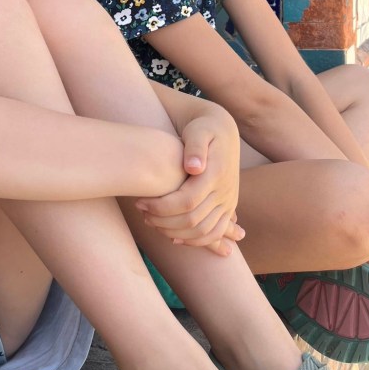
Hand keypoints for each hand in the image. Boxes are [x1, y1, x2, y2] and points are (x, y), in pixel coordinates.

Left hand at [134, 112, 242, 255]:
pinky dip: (195, 240)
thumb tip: (193, 167)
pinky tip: (174, 237)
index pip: (187, 201)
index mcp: (216, 174)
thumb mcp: (198, 130)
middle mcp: (225, 192)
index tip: (140, 202)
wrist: (223, 131)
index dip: (161, 207)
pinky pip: (214, 233)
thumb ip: (195, 147)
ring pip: (203, 231)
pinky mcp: (228, 208)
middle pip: (193, 220)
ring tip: (152, 223)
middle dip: (163, 221)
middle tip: (141, 213)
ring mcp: (228, 202)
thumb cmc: (203, 128)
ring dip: (175, 233)